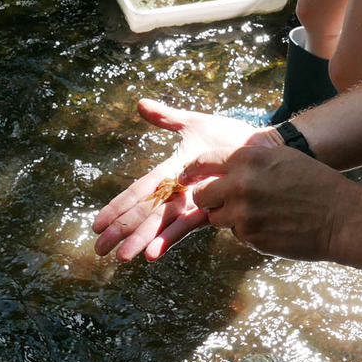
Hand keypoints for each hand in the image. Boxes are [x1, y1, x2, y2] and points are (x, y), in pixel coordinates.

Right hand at [92, 99, 262, 261]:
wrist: (265, 146)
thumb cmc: (231, 136)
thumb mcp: (195, 124)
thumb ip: (167, 118)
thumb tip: (140, 104)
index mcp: (171, 172)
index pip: (137, 191)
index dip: (117, 206)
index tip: (96, 223)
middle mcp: (179, 191)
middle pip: (144, 212)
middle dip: (121, 230)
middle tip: (99, 249)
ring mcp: (194, 202)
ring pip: (161, 224)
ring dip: (141, 239)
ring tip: (124, 257)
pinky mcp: (212, 209)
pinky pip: (187, 226)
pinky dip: (169, 239)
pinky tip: (154, 253)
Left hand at [184, 143, 355, 261]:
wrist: (341, 217)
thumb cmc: (314, 183)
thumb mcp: (279, 158)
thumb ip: (247, 161)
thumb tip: (219, 167)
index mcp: (245, 159)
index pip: (202, 162)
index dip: (190, 171)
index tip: (183, 177)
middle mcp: (238, 185)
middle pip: (200, 195)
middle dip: (207, 199)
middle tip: (221, 201)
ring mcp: (242, 214)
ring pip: (215, 218)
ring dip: (228, 217)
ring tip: (257, 213)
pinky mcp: (249, 237)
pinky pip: (236, 234)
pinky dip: (247, 231)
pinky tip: (271, 225)